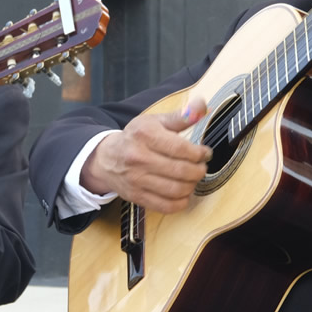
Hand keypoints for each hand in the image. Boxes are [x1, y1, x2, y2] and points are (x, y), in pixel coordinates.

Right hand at [82, 93, 210, 213]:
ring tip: (193, 178)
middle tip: (201, 167)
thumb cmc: (135, 138)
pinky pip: (166, 206)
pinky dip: (181, 202)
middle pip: (181, 171)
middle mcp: (138, 157)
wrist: (106, 158)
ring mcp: (136, 179)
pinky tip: (183, 193)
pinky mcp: (136, 196)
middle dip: (199, 170)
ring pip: (176, 190)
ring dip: (192, 186)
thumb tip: (202, 105)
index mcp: (145, 135)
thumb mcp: (154, 122)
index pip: (181, 148)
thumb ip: (181, 116)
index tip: (205, 153)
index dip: (200, 153)